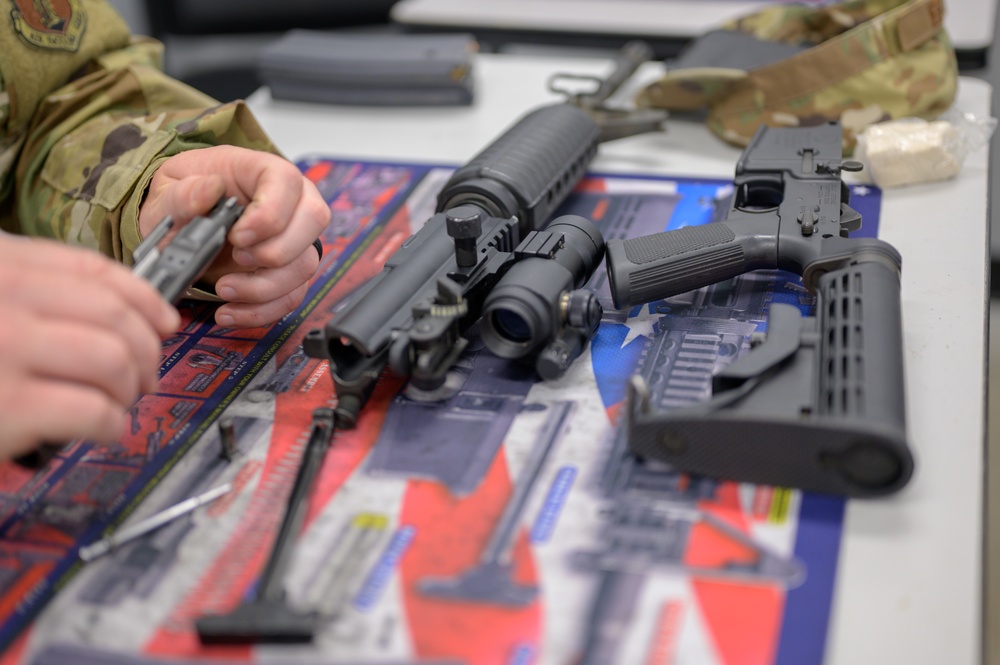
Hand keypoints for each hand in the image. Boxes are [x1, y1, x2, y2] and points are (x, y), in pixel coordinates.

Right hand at [0, 236, 179, 459]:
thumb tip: (123, 310)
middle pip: (117, 316)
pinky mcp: (9, 408)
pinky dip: (112, 425)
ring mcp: (6, 352)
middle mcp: (5, 300)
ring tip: (120, 404)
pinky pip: (95, 411)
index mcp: (0, 266)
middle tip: (144, 376)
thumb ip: (31, 292)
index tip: (164, 321)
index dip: (145, 298)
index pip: (96, 271)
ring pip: (116, 360)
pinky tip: (103, 430)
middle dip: (147, 351)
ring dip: (131, 388)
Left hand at [138, 145, 330, 327]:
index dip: (269, 213)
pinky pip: (291, 295)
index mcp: (262, 171)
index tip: (237, 237)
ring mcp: (295, 238)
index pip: (287, 181)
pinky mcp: (290, 272)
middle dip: (276, 250)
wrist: (182, 228)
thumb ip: (184, 193)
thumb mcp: (169, 190)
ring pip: (304, 265)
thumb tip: (209, 189)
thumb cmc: (184, 200)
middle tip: (238, 258)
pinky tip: (230, 310)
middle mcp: (291, 201)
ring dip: (265, 286)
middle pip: (314, 220)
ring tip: (224, 289)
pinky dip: (261, 310)